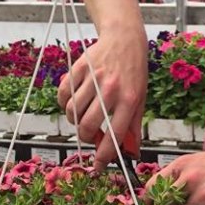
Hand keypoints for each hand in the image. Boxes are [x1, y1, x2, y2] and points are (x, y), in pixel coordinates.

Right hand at [57, 27, 148, 170]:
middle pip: (88, 125)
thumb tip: (131, 152)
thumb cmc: (134, 70)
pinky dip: (64, 103)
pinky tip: (72, 102)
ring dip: (74, 120)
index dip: (105, 154)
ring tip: (81, 116)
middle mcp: (110, 89)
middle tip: (89, 134)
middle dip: (85, 137)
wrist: (124, 39)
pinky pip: (63, 94)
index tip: (99, 165)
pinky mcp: (79, 68)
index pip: (115, 134)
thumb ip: (134, 126)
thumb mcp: (140, 98)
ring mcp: (93, 78)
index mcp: (129, 99)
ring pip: (73, 111)